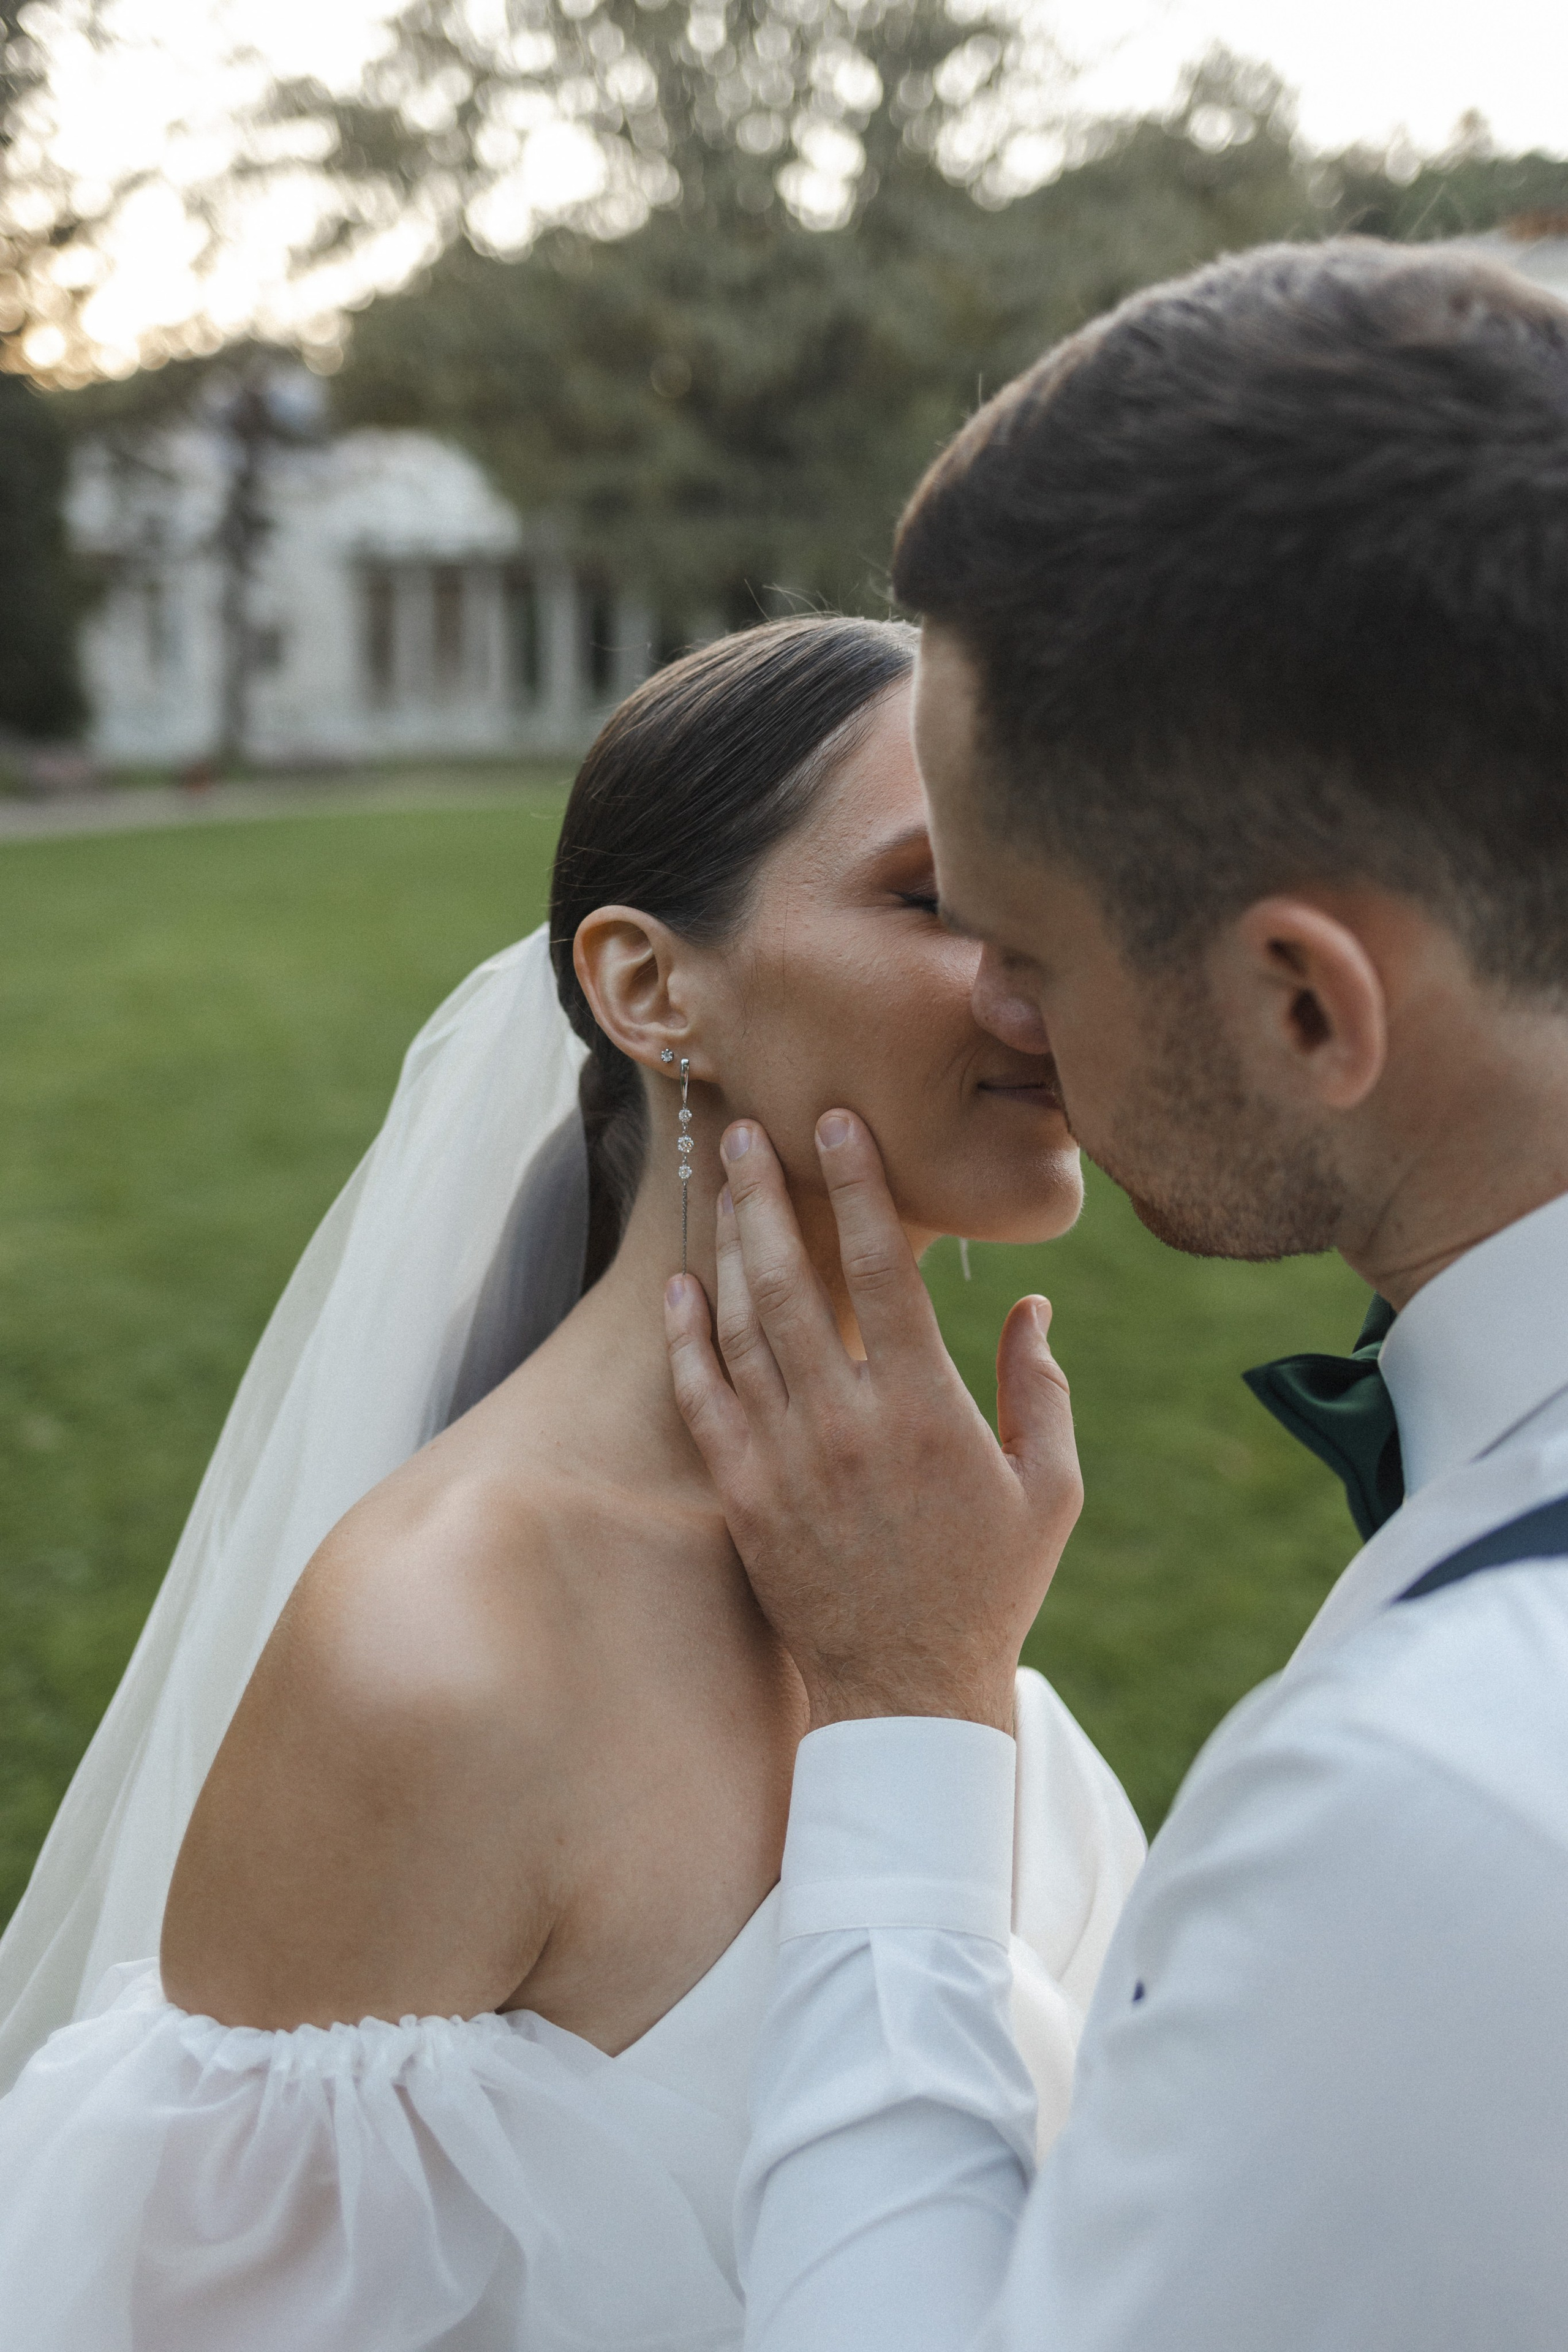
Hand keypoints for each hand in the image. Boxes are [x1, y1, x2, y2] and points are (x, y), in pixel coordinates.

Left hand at [664, 1110, 1082, 1733]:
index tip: (839, 1122)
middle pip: (794, 1282)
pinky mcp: (743, 1495)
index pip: (885, 1271)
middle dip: (768, 1195)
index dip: (860, 1187)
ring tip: (722, 1185)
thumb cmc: (990, 1587)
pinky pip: (703, 1399)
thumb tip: (1030, 1309)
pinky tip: (682, 1287)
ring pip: (743, 1328)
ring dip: (730, 1248)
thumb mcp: (1050, 1490)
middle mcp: (846, 1424)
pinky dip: (688, 1338)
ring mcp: (785, 1460)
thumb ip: (1039, 1391)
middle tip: (747, 1131)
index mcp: (927, 1411)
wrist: (906, 1691)